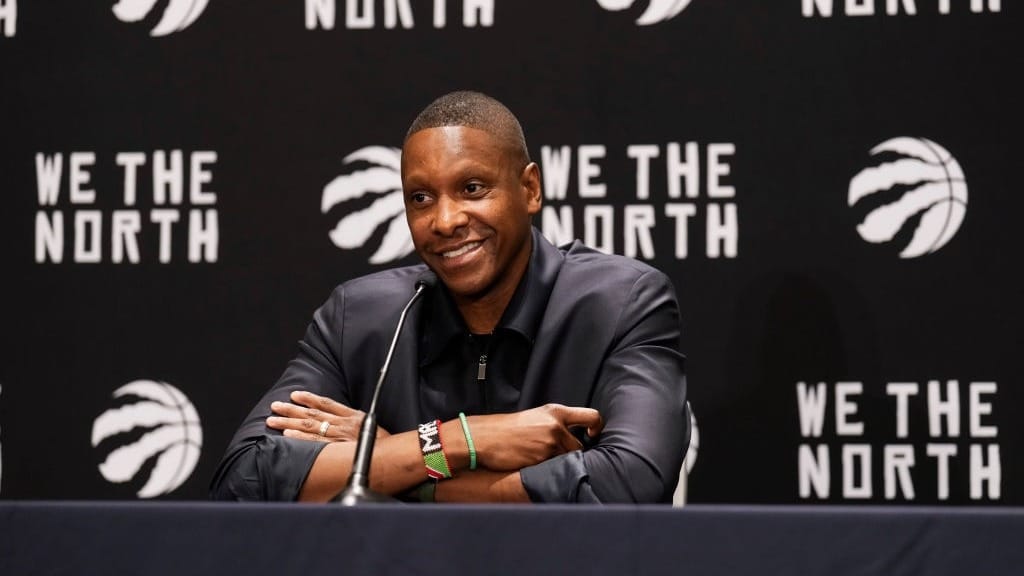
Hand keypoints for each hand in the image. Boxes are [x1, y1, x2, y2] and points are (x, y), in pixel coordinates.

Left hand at [266, 390, 390, 442]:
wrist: (395, 454)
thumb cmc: (385, 444)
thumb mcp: (371, 428)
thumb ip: (356, 423)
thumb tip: (341, 421)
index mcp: (352, 416)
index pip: (326, 403)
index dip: (309, 398)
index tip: (295, 394)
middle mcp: (344, 423)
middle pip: (313, 413)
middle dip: (292, 410)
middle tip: (275, 407)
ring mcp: (340, 435)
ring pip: (311, 425)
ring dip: (290, 421)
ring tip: (273, 419)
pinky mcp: (338, 447)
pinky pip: (316, 441)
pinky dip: (301, 437)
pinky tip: (287, 433)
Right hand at [468, 404, 602, 470]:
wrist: (483, 437)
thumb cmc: (506, 429)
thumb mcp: (533, 418)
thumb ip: (554, 424)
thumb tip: (569, 437)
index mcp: (555, 412)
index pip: (591, 416)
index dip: (597, 427)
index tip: (591, 435)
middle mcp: (556, 426)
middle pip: (579, 446)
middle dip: (569, 453)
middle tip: (552, 454)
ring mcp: (550, 444)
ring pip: (566, 459)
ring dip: (556, 462)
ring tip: (537, 458)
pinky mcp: (541, 459)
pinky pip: (553, 469)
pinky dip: (546, 470)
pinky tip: (531, 464)